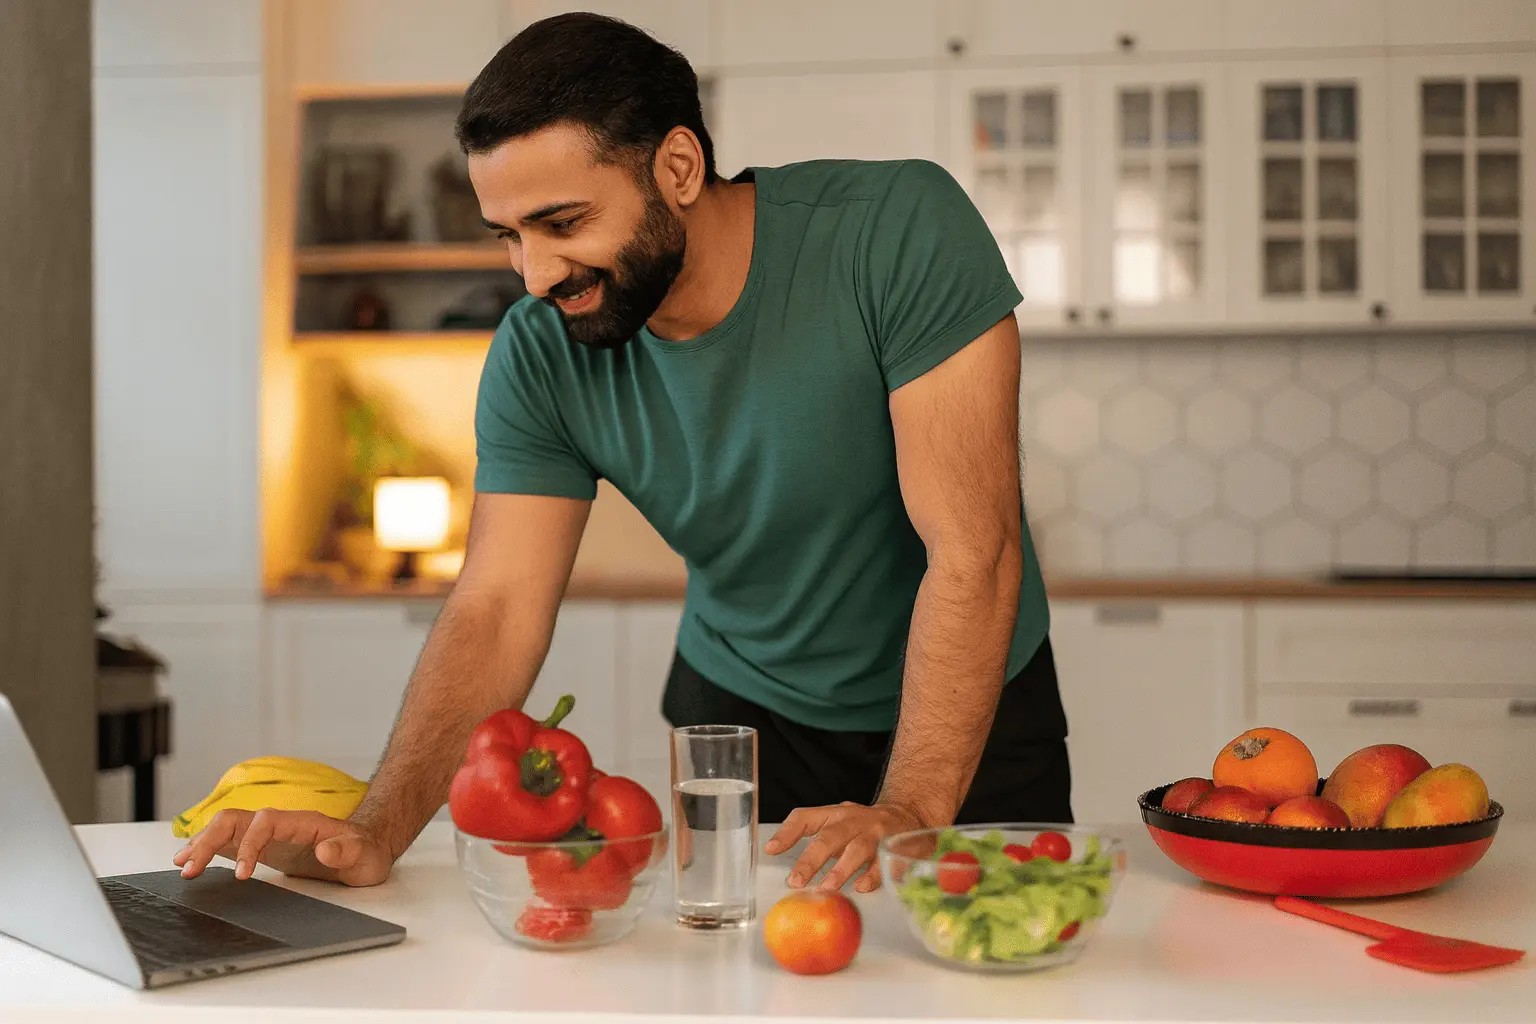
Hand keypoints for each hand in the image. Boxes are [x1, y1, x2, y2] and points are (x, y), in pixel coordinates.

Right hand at [172, 809, 393, 887]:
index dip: (249, 846)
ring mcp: (270, 833)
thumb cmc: (366, 852)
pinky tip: (191, 860)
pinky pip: (230, 841)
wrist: (366, 850)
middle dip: (210, 840)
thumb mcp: (365, 855)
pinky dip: (209, 848)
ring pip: (228, 828)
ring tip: (181, 864)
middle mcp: (281, 823)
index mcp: (302, 822)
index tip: (242, 875)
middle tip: (189, 868)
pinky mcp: (264, 846)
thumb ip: (347, 851)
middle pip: (236, 820)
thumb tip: (325, 849)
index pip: (264, 822)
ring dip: (202, 842)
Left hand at [764, 801, 924, 893]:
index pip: (806, 816)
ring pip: (857, 849)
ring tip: (827, 887)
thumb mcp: (839, 823)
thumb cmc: (865, 826)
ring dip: (841, 869)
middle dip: (812, 859)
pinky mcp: (895, 849)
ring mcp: (876, 834)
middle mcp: (855, 821)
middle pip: (831, 836)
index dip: (788, 831)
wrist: (910, 815)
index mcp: (836, 814)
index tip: (771, 849)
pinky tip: (861, 887)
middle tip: (797, 881)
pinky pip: (884, 863)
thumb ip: (816, 839)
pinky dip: (872, 876)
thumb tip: (788, 866)